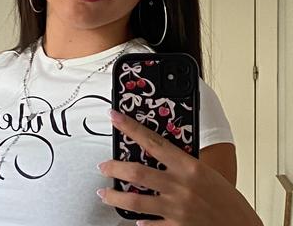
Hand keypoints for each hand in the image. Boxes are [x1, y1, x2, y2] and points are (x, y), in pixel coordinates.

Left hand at [97, 110, 262, 225]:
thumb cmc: (228, 199)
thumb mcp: (206, 172)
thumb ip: (182, 163)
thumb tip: (158, 153)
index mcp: (188, 166)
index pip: (152, 141)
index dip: (130, 127)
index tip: (114, 117)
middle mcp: (179, 186)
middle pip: (137, 173)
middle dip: (114, 168)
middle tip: (103, 166)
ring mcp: (176, 209)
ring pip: (135, 201)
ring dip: (115, 197)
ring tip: (103, 193)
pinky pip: (150, 225)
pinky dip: (139, 223)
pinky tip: (133, 221)